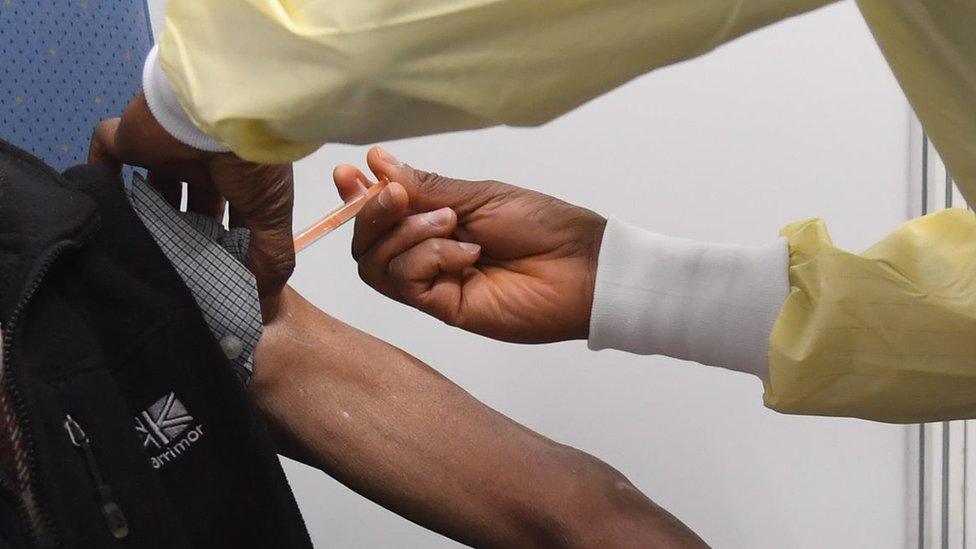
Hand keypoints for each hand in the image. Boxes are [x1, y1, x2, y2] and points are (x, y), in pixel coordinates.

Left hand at [89, 92, 296, 319]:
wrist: (217, 111)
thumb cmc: (251, 163)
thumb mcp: (274, 214)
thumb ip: (271, 255)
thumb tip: (262, 300)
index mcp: (237, 177)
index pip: (225, 212)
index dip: (220, 241)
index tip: (212, 275)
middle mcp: (201, 163)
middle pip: (186, 203)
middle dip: (182, 233)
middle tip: (174, 270)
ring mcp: (164, 148)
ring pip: (149, 186)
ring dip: (146, 213)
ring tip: (141, 251)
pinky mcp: (131, 136)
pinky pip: (105, 153)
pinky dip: (100, 177)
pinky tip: (101, 209)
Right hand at [347, 147, 606, 343]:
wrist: (582, 266)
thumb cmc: (543, 226)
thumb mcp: (479, 195)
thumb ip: (425, 186)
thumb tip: (376, 161)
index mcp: (434, 221)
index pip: (378, 213)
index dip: (355, 194)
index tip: (348, 172)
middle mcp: (427, 253)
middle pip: (365, 242)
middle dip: (372, 212)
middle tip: (399, 195)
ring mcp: (434, 282)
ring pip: (375, 264)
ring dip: (406, 234)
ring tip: (451, 223)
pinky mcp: (444, 307)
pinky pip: (405, 281)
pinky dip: (428, 257)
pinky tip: (466, 252)